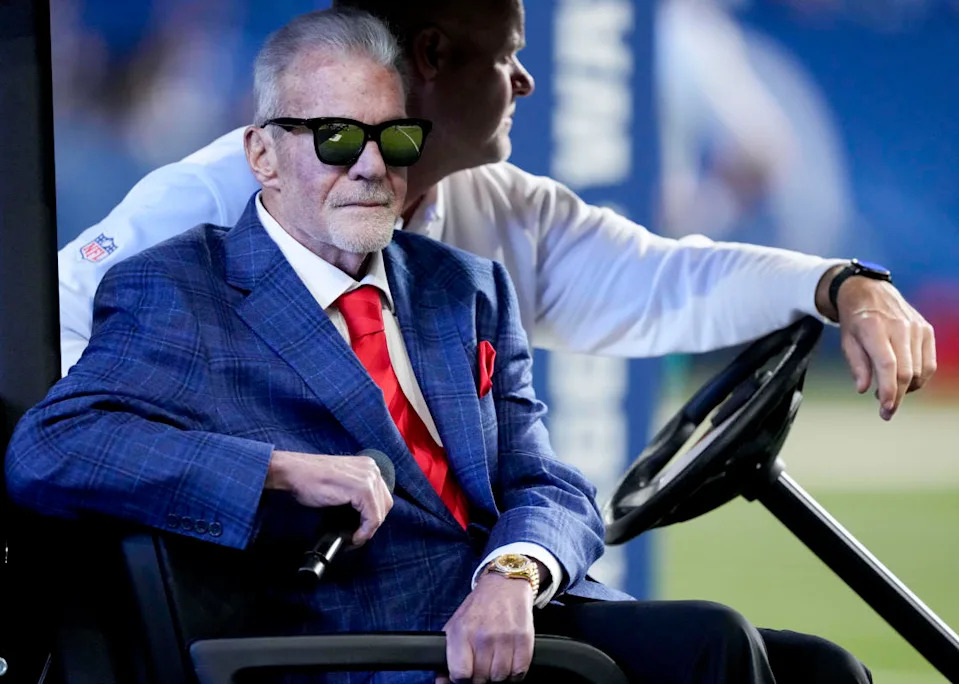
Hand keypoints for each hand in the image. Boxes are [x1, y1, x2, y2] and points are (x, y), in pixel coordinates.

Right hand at [265, 450, 392, 544]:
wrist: (293, 472)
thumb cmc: (310, 479)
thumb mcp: (341, 483)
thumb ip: (355, 494)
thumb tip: (362, 518)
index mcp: (368, 466)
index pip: (381, 496)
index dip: (372, 516)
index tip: (359, 530)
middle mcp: (372, 469)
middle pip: (385, 505)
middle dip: (372, 524)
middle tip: (356, 536)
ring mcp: (369, 478)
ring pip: (380, 513)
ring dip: (368, 530)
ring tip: (353, 539)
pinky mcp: (362, 490)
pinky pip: (372, 518)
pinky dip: (364, 532)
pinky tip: (353, 538)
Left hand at [436, 573, 534, 683]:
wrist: (505, 585)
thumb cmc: (478, 609)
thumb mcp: (455, 626)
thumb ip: (447, 655)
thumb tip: (441, 682)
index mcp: (461, 632)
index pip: (460, 674)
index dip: (461, 679)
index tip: (465, 675)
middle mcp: (483, 635)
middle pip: (481, 678)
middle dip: (480, 677)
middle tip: (482, 665)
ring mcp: (505, 637)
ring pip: (500, 677)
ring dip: (498, 675)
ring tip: (495, 662)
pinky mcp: (524, 638)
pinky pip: (519, 672)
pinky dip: (514, 673)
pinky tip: (509, 661)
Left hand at [816, 267, 936, 419]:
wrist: (869, 292)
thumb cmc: (855, 320)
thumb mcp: (846, 341)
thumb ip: (857, 365)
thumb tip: (863, 389)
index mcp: (874, 328)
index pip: (887, 365)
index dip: (888, 390)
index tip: (885, 409)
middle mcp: (899, 327)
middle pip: (906, 371)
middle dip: (897, 396)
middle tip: (886, 411)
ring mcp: (916, 328)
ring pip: (920, 370)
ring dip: (907, 388)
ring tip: (890, 391)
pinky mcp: (926, 330)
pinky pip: (929, 362)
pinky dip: (919, 377)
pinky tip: (905, 382)